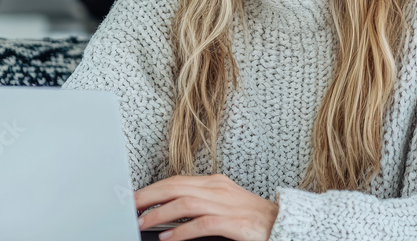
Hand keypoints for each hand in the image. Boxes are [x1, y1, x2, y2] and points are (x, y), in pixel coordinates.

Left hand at [134, 173, 278, 240]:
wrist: (287, 225)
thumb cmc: (254, 220)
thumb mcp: (224, 207)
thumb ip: (200, 208)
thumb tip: (169, 217)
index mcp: (215, 183)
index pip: (176, 180)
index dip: (153, 188)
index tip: (134, 197)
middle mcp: (219, 189)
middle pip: (175, 186)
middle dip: (148, 195)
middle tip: (129, 206)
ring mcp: (228, 205)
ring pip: (185, 202)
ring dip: (160, 213)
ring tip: (143, 223)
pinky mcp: (236, 222)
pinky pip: (203, 224)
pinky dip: (182, 231)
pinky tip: (168, 237)